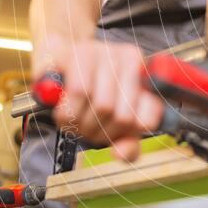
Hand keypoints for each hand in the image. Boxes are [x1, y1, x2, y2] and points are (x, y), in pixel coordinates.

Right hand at [33, 36, 164, 160]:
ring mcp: (107, 52)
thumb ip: (125, 140)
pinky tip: (65, 106)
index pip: (150, 118)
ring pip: (103, 105)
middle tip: (89, 126)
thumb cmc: (90, 91)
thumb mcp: (112, 119)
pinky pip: (80, 91)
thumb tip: (121, 154)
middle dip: (101, 131)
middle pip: (123, 117)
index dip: (127, 133)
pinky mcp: (80, 53)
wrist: (58, 60)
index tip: (114, 131)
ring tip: (77, 117)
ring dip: (83, 122)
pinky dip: (69, 108)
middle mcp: (131, 58)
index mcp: (146, 76)